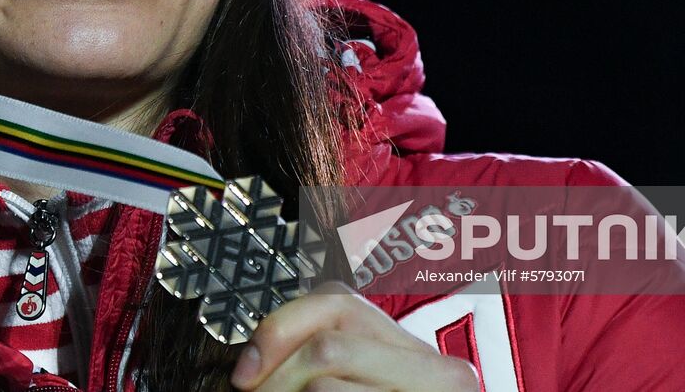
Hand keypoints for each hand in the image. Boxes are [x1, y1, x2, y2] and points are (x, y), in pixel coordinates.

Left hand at [228, 280, 477, 391]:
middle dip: (275, 381)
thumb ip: (335, 360)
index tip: (243, 375)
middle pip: (327, 348)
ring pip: (325, 386)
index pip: (337, 300)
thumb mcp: (368, 384)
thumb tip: (254, 363)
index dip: (278, 329)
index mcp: (419, 351)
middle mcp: (442, 372)